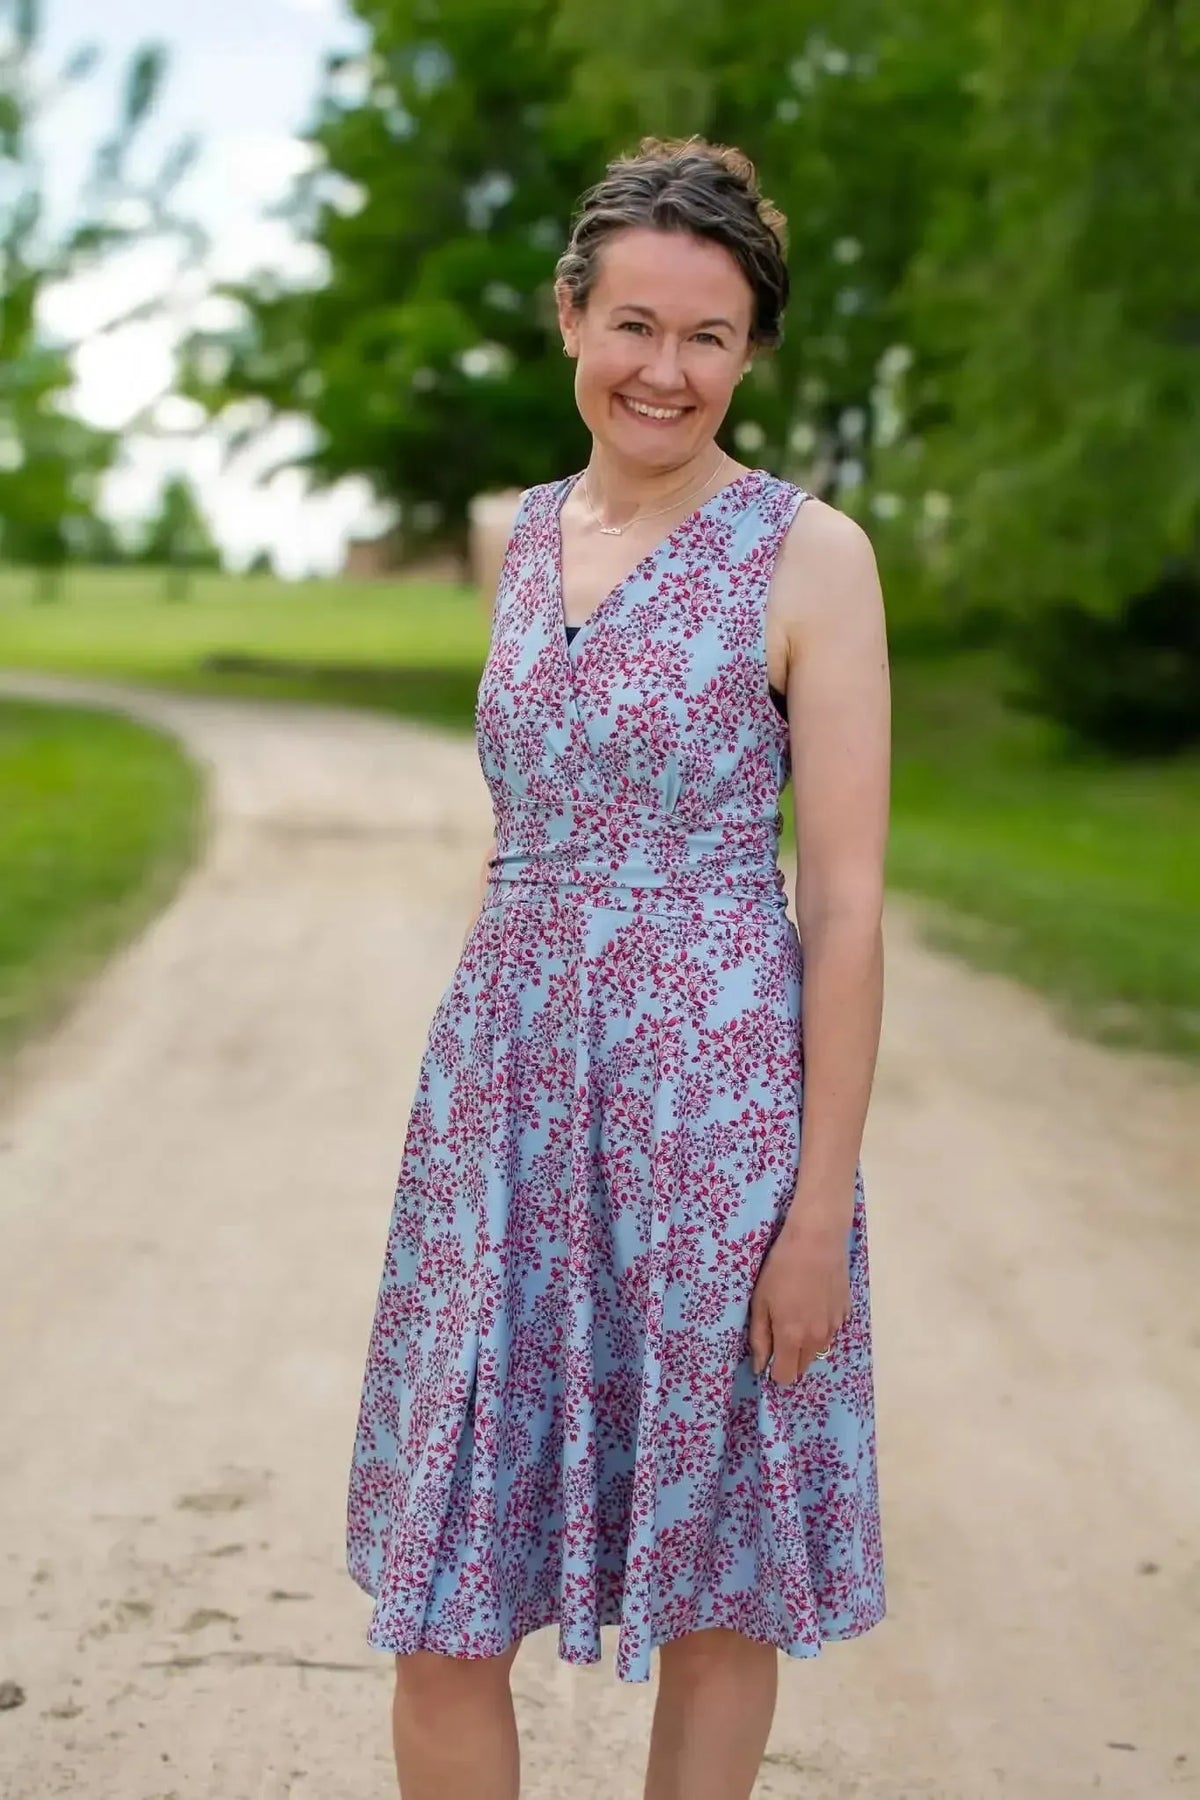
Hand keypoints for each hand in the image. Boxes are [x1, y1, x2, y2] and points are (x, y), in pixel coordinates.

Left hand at [748, 1218, 849, 1384]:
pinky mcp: (846, 1312)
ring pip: (818, 1350)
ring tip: (797, 1313)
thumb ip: (760, 1338)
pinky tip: (814, 1302)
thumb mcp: (760, 1301)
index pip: (786, 1377)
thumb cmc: (781, 1268)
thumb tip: (760, 1367)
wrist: (817, 1239)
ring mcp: (835, 1326)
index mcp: (792, 1337)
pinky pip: (830, 1332)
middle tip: (779, 1330)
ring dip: (806, 1344)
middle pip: (803, 1367)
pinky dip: (821, 1326)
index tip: (767, 1356)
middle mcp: (817, 1339)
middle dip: (790, 1358)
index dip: (774, 1371)